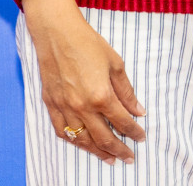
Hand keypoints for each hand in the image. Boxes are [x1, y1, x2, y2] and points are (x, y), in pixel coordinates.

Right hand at [20, 0, 146, 163]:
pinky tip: (82, 144)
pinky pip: (62, 131)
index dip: (134, 131)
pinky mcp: (51, 104)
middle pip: (103, 137)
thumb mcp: (115, 64)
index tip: (141, 137)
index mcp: (101, 95)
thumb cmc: (88, 44)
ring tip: (109, 158)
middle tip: (129, 157)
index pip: (122, 122)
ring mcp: (64, 107)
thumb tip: (138, 110)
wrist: (57, 33)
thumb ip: (126, 91)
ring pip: (82, 140)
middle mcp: (82, 107)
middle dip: (119, 150)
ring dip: (97, 151)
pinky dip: (74, 141)